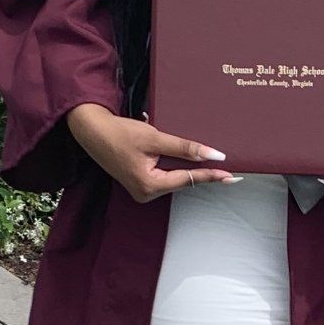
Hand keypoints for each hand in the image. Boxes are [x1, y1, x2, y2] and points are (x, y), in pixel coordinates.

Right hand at [66, 103, 237, 202]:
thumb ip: (185, 148)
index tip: (231, 176)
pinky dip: (175, 166)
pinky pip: (164, 175)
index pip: (187, 179)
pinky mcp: (140, 182)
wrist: (92, 131)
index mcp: (149, 186)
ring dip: (187, 167)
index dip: (211, 176)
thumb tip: (212, 155)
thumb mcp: (155, 139)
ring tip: (209, 163)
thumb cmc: (119, 133)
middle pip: (181, 180)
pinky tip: (186, 158)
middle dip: (200, 172)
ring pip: (174, 178)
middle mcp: (145, 193)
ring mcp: (142, 189)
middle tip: (227, 170)